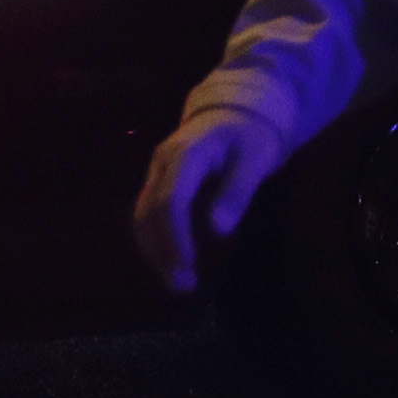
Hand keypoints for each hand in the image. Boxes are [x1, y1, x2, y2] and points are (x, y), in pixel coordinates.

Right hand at [132, 106, 289, 293]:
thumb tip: (218, 231)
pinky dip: (156, 241)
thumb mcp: (256, 158)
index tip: (187, 265)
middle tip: (182, 286)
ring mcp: (155, 173)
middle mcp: (161, 164)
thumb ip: (238, 192)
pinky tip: (171, 262)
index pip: (170, 200)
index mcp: (186, 154)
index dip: (175, 236)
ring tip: (177, 282)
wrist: (236, 111)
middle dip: (162, 252)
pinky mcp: (158, 183)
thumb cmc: (251, 135)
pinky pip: (149, 215)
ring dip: (155, 251)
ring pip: (142, 217)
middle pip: (149, 213)